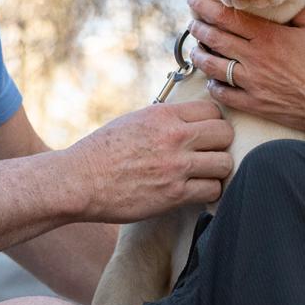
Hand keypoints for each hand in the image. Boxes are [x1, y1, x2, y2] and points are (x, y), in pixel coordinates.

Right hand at [69, 100, 233, 221]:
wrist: (79, 181)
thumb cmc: (101, 151)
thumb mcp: (134, 121)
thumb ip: (163, 120)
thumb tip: (186, 122)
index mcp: (163, 115)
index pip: (212, 110)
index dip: (212, 122)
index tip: (206, 133)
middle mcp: (174, 137)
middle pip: (225, 134)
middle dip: (220, 144)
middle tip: (210, 153)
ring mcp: (176, 166)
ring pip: (224, 163)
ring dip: (218, 170)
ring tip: (205, 174)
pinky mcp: (174, 194)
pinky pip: (212, 190)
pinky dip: (208, 192)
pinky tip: (197, 191)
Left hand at [186, 0, 304, 136]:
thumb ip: (295, 11)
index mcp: (268, 36)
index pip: (227, 17)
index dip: (206, 7)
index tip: (194, 0)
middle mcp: (254, 58)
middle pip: (214, 39)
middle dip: (198, 28)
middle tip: (192, 22)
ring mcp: (251, 83)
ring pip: (213, 66)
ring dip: (199, 56)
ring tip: (195, 49)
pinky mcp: (253, 103)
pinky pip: (223, 94)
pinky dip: (213, 86)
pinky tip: (212, 80)